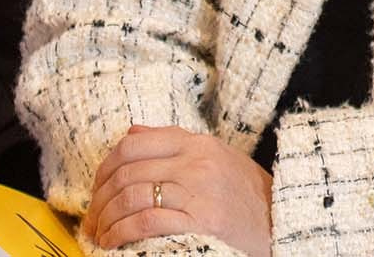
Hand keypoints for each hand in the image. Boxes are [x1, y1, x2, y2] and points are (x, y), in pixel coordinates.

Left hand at [84, 124, 272, 255]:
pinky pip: (146, 221)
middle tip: (91, 219)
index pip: (134, 144)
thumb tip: (132, 132)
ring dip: (106, 219)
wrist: (282, 220)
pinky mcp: (201, 220)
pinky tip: (114, 242)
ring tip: (100, 234)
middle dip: (99, 199)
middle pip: (127, 172)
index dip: (104, 168)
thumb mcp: (216, 157)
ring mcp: (199, 190)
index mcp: (197, 144)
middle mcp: (196, 162)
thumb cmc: (246, 194)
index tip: (96, 189)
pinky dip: (121, 232)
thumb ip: (174, 144)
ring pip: (132, 196)